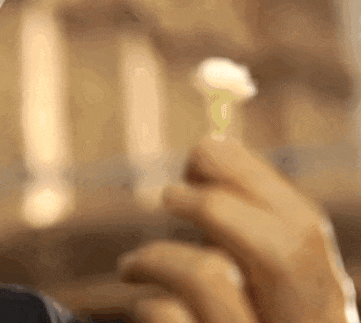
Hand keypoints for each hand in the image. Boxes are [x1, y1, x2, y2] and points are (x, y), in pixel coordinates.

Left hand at [118, 136, 357, 322]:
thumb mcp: (261, 296)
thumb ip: (246, 238)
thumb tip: (208, 150)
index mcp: (326, 309)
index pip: (304, 228)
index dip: (249, 176)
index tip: (201, 153)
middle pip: (281, 248)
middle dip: (216, 202)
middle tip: (168, 193)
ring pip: (212, 279)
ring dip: (158, 253)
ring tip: (131, 264)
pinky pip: (170, 320)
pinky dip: (149, 303)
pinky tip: (144, 305)